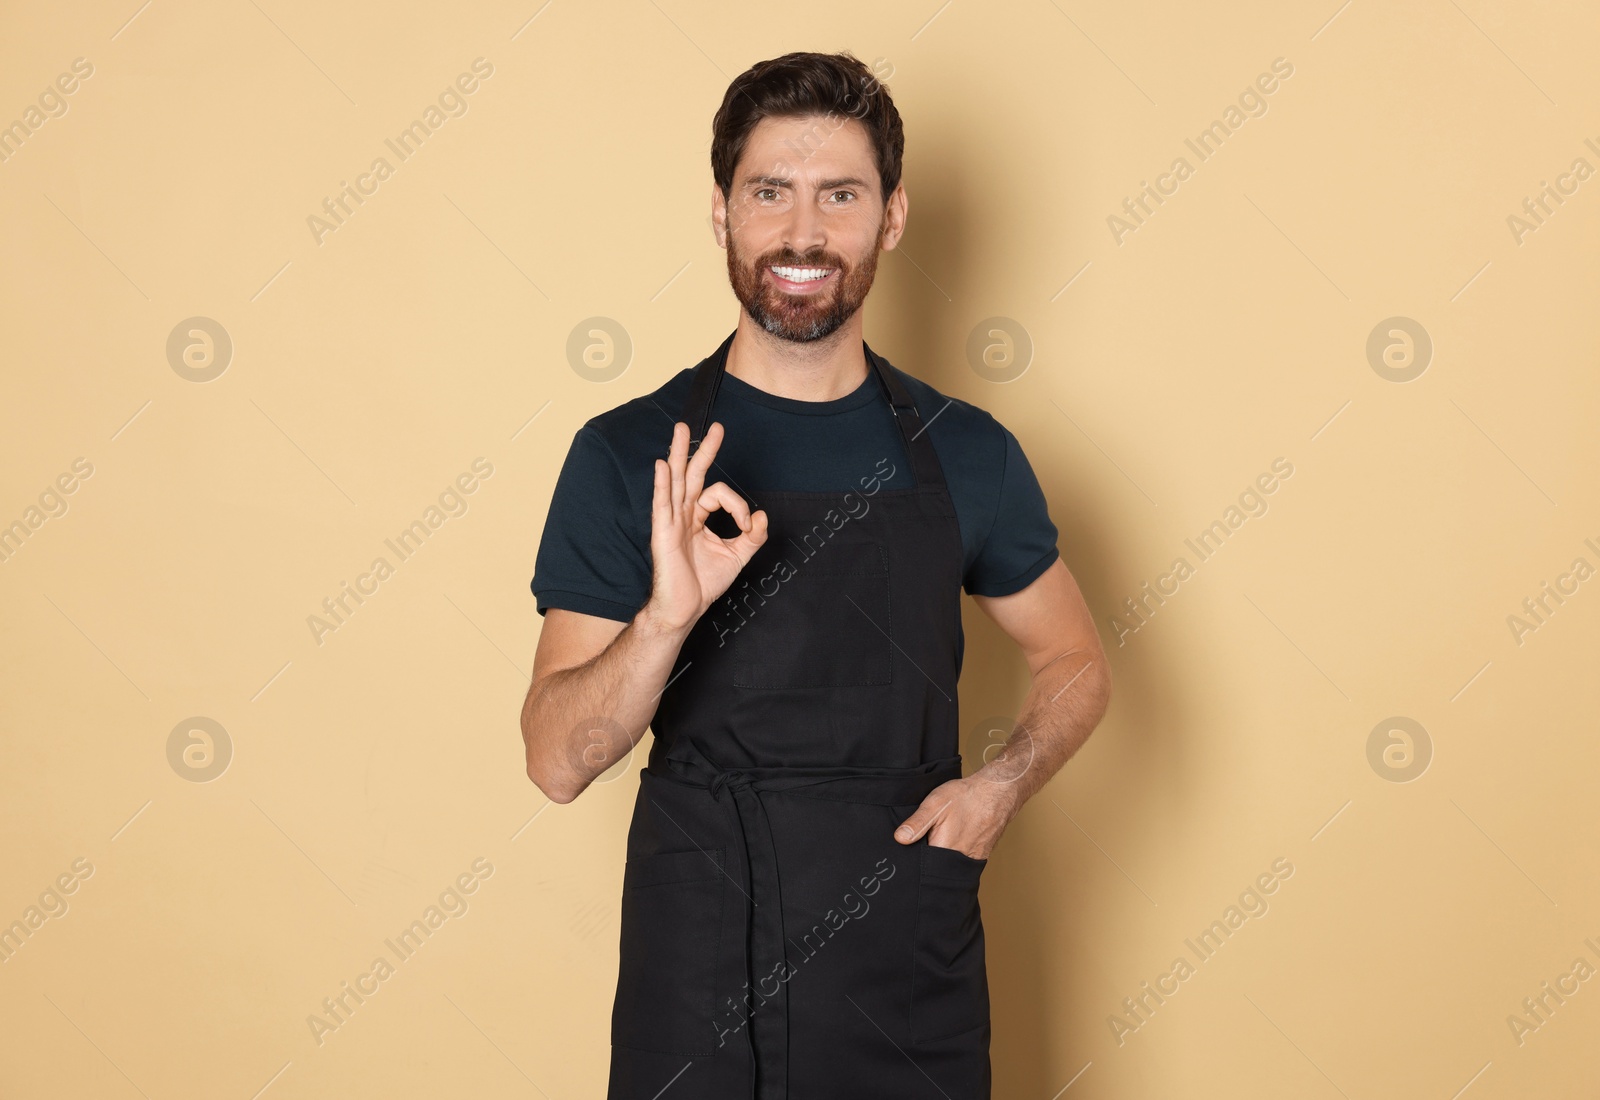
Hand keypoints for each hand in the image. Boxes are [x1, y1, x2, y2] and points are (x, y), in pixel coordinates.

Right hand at [644, 421, 767, 633]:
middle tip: (717, 427)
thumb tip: (763, 516)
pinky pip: (662, 504)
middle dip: (704, 449)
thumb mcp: (737, 556)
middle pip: (693, 474)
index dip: (737, 506)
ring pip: (676, 481)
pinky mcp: (663, 533)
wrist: (684, 608)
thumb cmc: (704, 583)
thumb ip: (752, 536)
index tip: (748, 525)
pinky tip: (662, 465)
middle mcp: (683, 515)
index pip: (719, 495)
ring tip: (681, 429)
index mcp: (698, 518)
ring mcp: (671, 521)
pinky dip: (662, 484)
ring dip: (679, 454)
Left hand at [893, 776, 1019, 860]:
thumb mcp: (935, 804)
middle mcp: (959, 860)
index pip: (922, 866)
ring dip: (941, 858)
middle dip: (926, 861)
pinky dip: (954, 855)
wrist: (997, 792)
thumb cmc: (967, 797)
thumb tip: (900, 838)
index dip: (913, 861)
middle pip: (936, 869)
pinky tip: (951, 841)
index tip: (907, 854)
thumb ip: (917, 823)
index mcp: (944, 849)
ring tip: (938, 841)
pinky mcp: (979, 856)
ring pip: (949, 866)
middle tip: (924, 842)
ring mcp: (971, 860)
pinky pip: (961, 862)